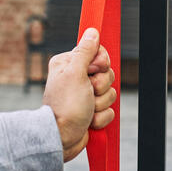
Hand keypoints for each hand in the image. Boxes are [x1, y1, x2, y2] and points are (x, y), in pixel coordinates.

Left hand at [43, 28, 116, 161]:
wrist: (61, 139)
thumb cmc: (65, 106)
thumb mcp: (75, 73)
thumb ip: (85, 51)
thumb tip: (92, 31)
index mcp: (69, 63)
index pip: (98, 53)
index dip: (101, 63)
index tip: (93, 70)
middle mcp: (77, 77)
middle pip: (107, 74)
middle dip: (101, 87)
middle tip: (88, 93)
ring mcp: (84, 95)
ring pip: (110, 93)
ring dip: (100, 104)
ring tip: (86, 110)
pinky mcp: (91, 111)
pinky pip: (109, 110)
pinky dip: (100, 117)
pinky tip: (88, 121)